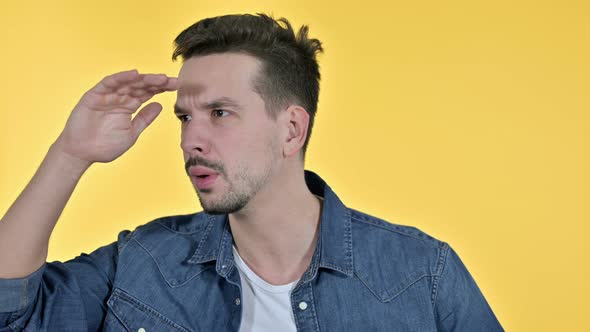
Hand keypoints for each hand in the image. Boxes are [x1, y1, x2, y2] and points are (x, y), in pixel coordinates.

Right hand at [53, 69, 176, 165]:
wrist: (82, 153)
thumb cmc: (105, 145)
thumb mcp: (132, 132)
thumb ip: (144, 118)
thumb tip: (160, 105)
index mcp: (129, 106)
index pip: (148, 93)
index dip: (161, 88)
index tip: (176, 85)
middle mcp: (119, 98)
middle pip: (140, 86)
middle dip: (156, 82)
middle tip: (171, 80)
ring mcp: (107, 96)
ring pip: (127, 83)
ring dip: (143, 79)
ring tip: (159, 78)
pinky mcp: (94, 95)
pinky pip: (108, 84)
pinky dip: (120, 78)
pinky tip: (134, 74)